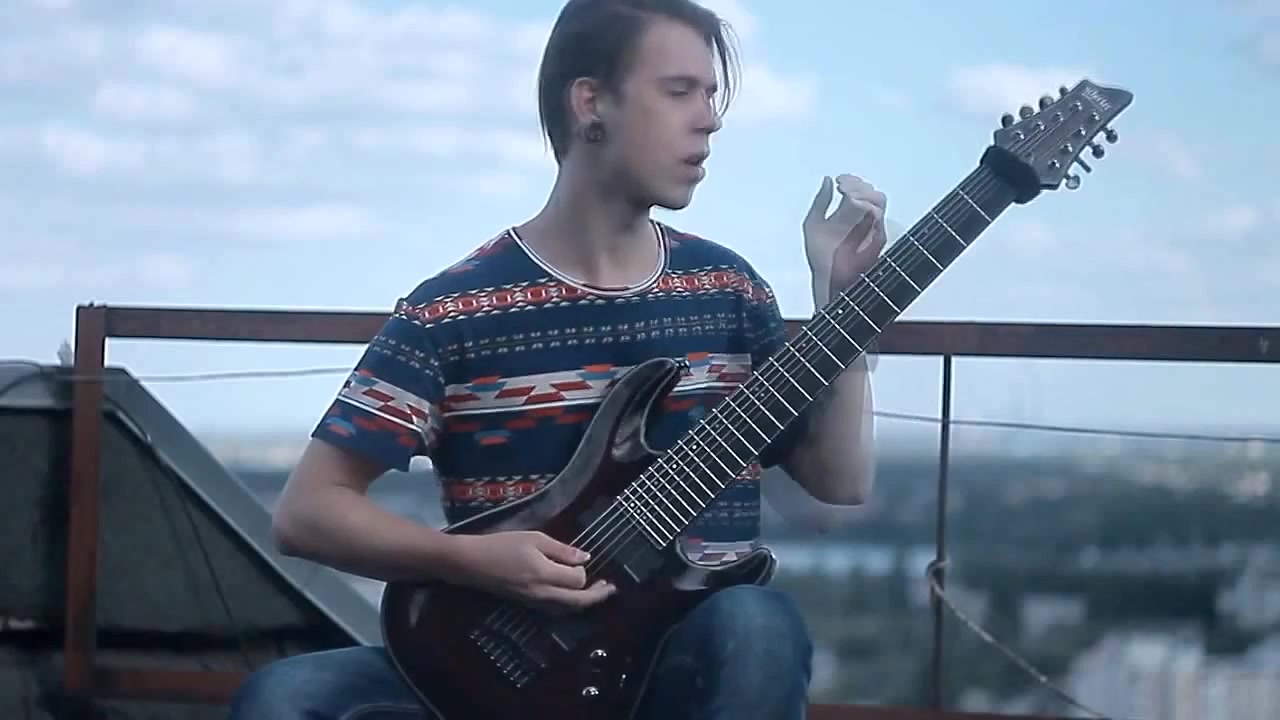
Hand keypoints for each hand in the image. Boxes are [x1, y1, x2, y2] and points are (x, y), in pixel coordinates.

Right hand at [450, 531, 615, 611]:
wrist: (471, 563)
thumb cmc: (502, 545)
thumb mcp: (534, 538)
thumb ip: (561, 550)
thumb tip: (586, 558)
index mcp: (544, 575)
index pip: (578, 581)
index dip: (584, 571)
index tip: (580, 560)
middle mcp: (542, 594)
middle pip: (578, 602)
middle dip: (597, 596)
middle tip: (611, 588)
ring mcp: (534, 603)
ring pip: (567, 609)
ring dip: (584, 602)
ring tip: (597, 592)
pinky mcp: (527, 605)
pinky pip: (555, 610)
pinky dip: (570, 605)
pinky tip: (572, 595)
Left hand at [802, 174, 888, 305]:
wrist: (827, 279)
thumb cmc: (820, 257)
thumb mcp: (812, 224)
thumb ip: (820, 202)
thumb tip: (826, 180)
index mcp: (846, 213)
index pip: (857, 188)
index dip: (850, 180)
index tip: (839, 181)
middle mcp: (860, 218)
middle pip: (871, 191)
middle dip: (858, 185)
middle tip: (844, 188)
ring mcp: (870, 227)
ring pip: (879, 200)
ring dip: (865, 193)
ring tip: (849, 196)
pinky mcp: (877, 238)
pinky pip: (879, 218)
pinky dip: (869, 208)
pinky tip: (856, 205)